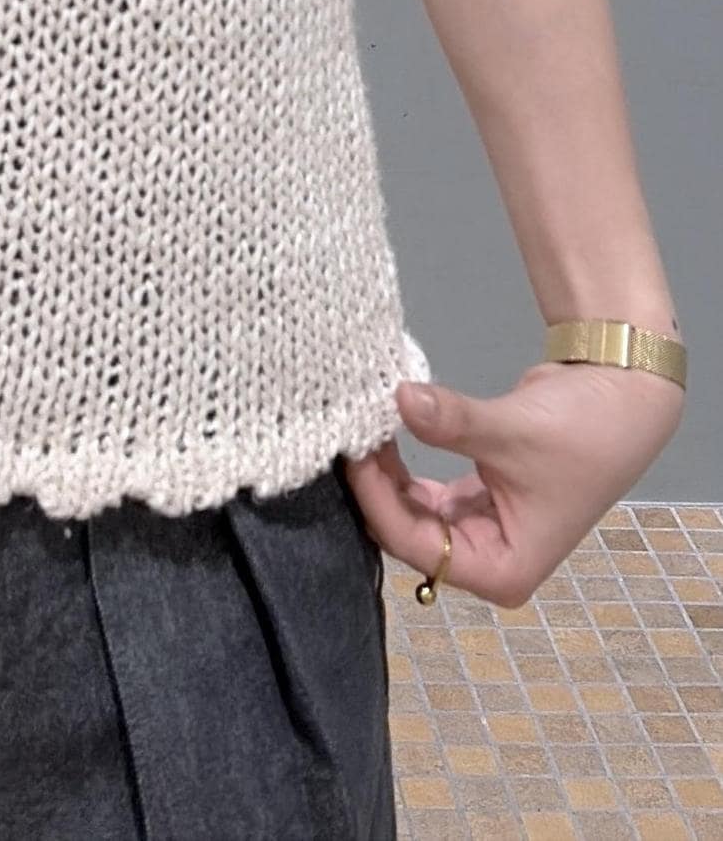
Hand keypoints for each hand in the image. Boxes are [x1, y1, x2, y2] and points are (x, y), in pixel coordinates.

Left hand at [342, 359, 685, 607]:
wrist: (619, 395)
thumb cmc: (583, 430)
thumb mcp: (513, 431)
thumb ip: (452, 422)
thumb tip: (399, 399)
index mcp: (504, 570)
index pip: (419, 547)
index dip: (379, 500)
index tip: (354, 453)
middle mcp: (489, 561)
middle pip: (408, 536)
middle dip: (375, 490)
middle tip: (346, 438)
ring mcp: (480, 531)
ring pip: (410, 515)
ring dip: (385, 477)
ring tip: (359, 431)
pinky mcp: (473, 500)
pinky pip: (421, 494)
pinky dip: (400, 468)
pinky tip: (381, 435)